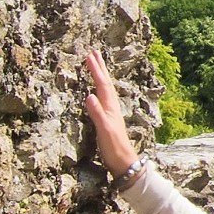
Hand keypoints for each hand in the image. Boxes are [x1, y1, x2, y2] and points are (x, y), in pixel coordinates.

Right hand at [81, 50, 139, 177]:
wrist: (124, 160)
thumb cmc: (114, 147)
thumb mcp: (104, 130)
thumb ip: (97, 113)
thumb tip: (89, 95)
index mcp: (110, 106)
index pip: (102, 84)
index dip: (95, 70)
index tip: (89, 55)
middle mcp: (112, 106)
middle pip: (105, 82)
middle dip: (100, 67)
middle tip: (94, 52)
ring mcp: (111, 111)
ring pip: (105, 88)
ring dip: (101, 75)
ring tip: (96, 65)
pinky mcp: (109, 118)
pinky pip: (104, 97)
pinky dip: (100, 88)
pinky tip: (98, 90)